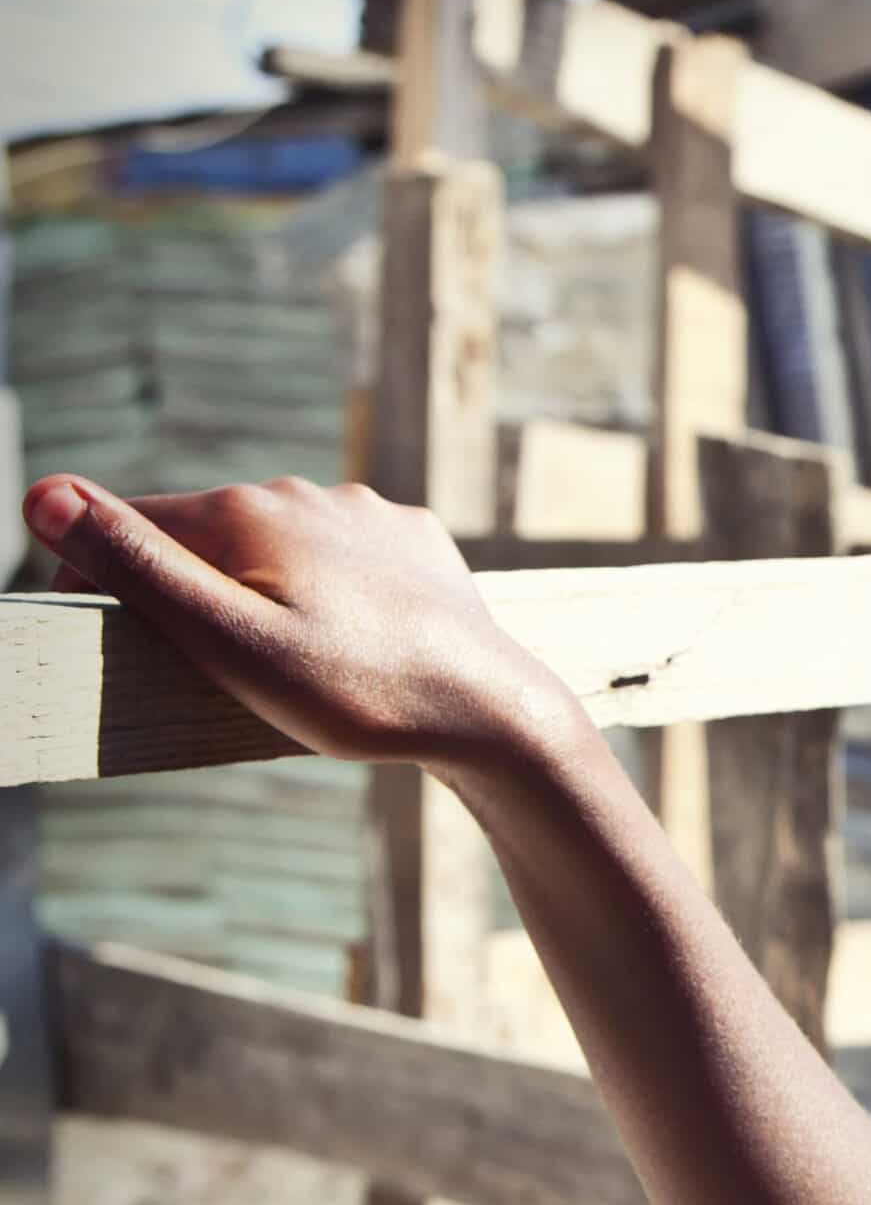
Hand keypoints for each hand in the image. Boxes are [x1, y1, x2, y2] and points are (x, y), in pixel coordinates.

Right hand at [22, 473, 580, 775]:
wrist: (492, 712)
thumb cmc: (358, 692)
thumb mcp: (229, 641)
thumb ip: (139, 570)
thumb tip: (44, 496)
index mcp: (245, 510)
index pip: (133, 526)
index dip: (104, 579)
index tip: (112, 639)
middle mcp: (304, 492)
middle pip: (209, 537)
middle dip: (194, 591)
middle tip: (217, 669)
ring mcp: (367, 513)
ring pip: (280, 549)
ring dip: (265, 593)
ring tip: (291, 662)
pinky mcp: (414, 542)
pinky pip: (345, 563)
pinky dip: (331, 597)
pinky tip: (351, 640)